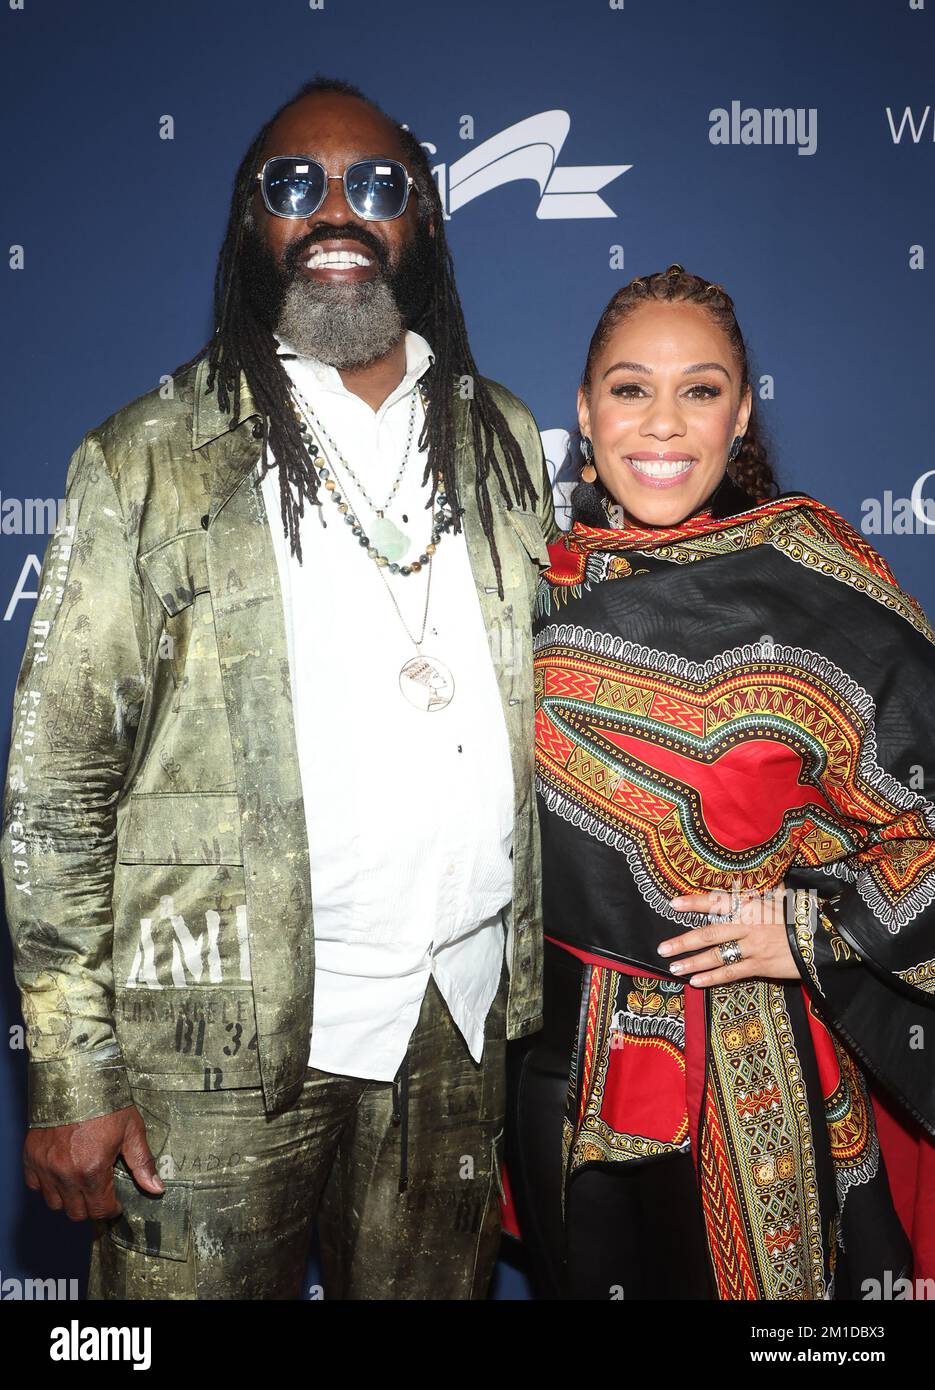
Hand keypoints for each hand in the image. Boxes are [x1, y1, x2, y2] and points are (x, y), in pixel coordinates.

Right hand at [23, 1104, 163, 1221]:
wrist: (76, 1077)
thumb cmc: (106, 1101)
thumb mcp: (132, 1130)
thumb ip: (142, 1163)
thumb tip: (156, 1188)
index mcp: (92, 1169)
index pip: (100, 1210)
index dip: (111, 1209)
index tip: (116, 1203)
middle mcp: (65, 1173)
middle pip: (76, 1212)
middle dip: (92, 1207)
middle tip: (100, 1192)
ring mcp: (45, 1166)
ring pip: (54, 1203)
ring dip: (69, 1198)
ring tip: (82, 1182)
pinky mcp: (31, 1156)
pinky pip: (35, 1185)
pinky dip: (47, 1185)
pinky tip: (62, 1172)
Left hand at [656, 883, 799, 985]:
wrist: (825, 937)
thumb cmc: (801, 914)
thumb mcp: (781, 896)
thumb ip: (761, 891)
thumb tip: (749, 882)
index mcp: (751, 906)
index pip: (717, 902)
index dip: (694, 903)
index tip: (673, 903)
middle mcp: (748, 926)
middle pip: (709, 934)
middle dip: (683, 941)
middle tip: (662, 947)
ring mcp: (753, 947)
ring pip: (716, 956)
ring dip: (692, 962)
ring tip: (673, 967)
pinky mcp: (761, 967)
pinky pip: (732, 973)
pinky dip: (712, 978)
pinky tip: (696, 982)